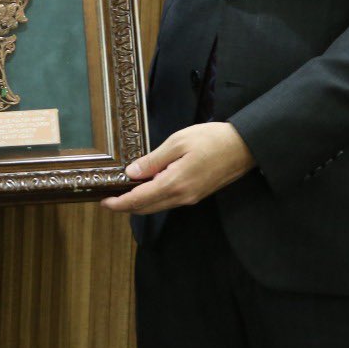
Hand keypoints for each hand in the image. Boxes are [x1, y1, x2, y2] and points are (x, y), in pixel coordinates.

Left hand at [101, 122, 254, 214]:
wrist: (244, 147)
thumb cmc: (212, 139)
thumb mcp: (178, 142)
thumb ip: (153, 160)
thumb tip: (132, 173)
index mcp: (174, 184)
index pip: (139, 200)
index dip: (119, 203)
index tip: (104, 202)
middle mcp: (181, 197)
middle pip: (146, 208)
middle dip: (126, 205)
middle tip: (109, 197)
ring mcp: (190, 198)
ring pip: (158, 206)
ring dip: (139, 202)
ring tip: (124, 190)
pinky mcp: (196, 195)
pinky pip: (169, 201)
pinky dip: (154, 197)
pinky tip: (148, 185)